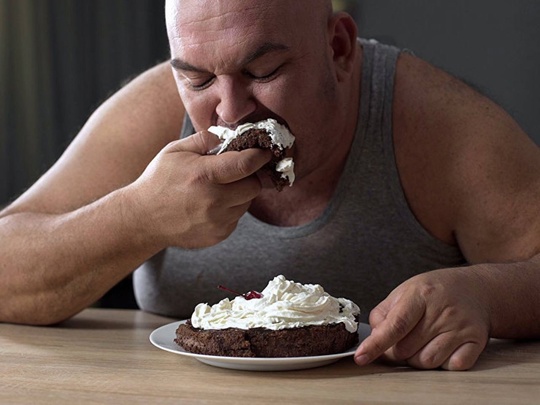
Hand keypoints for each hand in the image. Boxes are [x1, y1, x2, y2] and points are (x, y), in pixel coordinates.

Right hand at [125, 130, 270, 248]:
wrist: (143, 219)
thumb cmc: (159, 181)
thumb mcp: (176, 150)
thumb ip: (205, 139)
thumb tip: (230, 135)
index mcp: (203, 175)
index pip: (246, 164)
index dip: (260, 156)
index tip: (264, 152)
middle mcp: (213, 200)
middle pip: (253, 186)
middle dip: (249, 176)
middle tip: (236, 171)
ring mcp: (217, 221)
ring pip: (247, 203)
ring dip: (240, 194)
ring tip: (218, 189)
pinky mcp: (218, 235)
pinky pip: (236, 218)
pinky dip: (230, 209)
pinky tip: (211, 205)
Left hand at [354, 268, 490, 369]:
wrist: (478, 289)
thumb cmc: (434, 291)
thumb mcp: (405, 291)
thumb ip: (384, 313)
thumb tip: (373, 338)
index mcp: (420, 295)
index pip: (395, 325)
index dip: (376, 343)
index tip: (361, 357)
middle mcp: (442, 311)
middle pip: (406, 349)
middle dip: (397, 350)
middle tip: (404, 337)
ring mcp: (461, 327)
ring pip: (427, 362)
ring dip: (417, 359)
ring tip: (422, 342)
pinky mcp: (476, 342)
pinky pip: (452, 367)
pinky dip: (443, 364)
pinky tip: (443, 347)